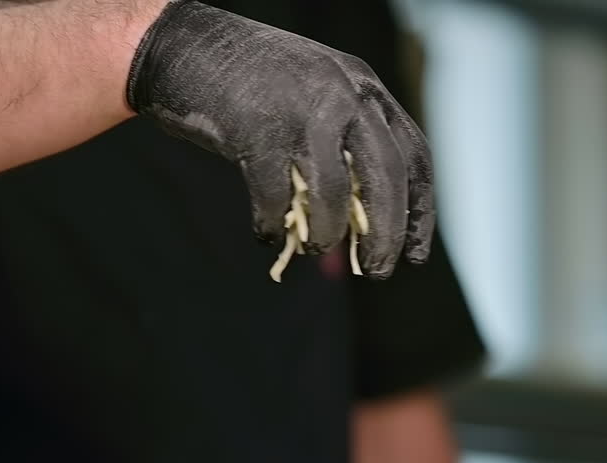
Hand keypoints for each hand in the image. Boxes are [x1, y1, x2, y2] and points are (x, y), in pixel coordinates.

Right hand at [127, 1, 435, 278]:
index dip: (420, 211)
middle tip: (377, 272)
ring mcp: (300, 109)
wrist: (186, 46)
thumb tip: (363, 224)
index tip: (416, 254)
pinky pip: (275, 195)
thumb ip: (341, 143)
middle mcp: (342, 93)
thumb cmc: (252, 83)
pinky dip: (271, 224)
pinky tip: (265, 234)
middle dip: (385, 234)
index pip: (413, 156)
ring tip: (313, 249)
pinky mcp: (257, 127)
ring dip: (325, 234)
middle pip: (385, 176)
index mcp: (363, 87)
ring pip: (332, 193)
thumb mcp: (314, 96)